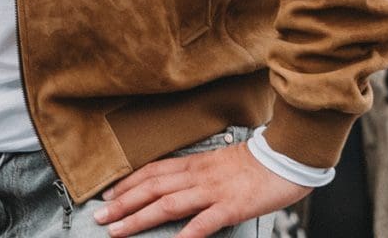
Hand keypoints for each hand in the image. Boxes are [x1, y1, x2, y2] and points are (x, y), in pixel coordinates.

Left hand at [96, 140, 303, 235]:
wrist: (287, 157)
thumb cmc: (257, 163)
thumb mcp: (221, 162)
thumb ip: (198, 172)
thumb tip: (178, 184)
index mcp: (195, 163)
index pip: (153, 171)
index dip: (128, 183)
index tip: (108, 195)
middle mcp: (198, 175)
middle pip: (152, 188)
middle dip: (123, 204)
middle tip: (100, 217)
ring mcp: (213, 191)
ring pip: (168, 204)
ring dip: (139, 218)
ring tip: (118, 231)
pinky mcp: (231, 207)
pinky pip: (204, 222)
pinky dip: (186, 234)